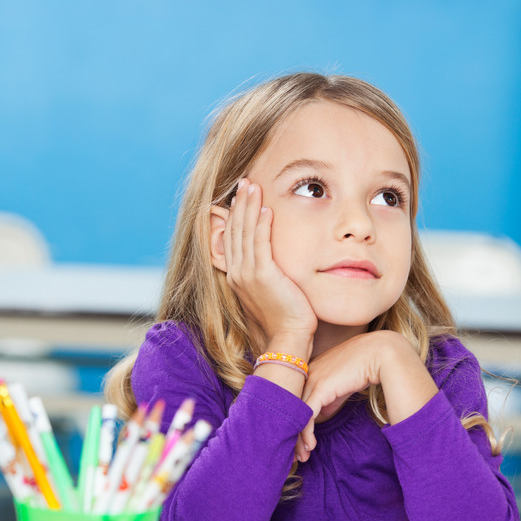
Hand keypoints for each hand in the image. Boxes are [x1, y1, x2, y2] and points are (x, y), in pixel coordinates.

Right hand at [222, 178, 316, 345]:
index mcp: (237, 277)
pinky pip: (259, 243)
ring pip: (244, 232)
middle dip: (239, 203)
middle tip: (245, 182)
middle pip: (234, 230)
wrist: (288, 338)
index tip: (241, 196)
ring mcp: (247, 274)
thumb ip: (267, 273)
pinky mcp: (263, 276)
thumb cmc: (285, 318)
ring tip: (253, 186)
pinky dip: (261, 224)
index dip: (235, 215)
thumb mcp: (271, 292)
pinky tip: (267, 209)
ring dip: (249, 206)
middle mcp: (237, 273)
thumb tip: (275, 262)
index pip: (232, 238)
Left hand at [294, 331, 437, 461]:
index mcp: (309, 370)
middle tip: (295, 456)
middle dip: (292, 435)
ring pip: (297, 414)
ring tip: (302, 457)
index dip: (294, 423)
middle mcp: (306, 374)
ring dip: (298, 439)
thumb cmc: (364, 367)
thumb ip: (329, 399)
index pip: (295, 401)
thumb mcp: (342, 385)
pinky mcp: (320, 387)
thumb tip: (319, 416)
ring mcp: (312, 379)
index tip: (298, 443)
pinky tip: (310, 446)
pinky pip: (308, 415)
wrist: (380, 354)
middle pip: (291, 409)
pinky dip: (307, 433)